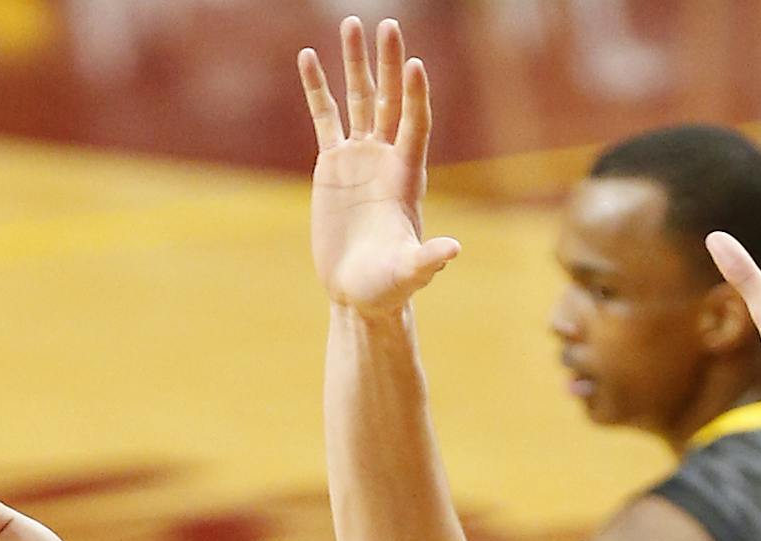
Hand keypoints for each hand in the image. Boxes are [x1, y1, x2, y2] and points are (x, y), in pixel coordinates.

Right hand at [300, 17, 460, 315]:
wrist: (359, 292)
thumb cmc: (389, 287)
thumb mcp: (409, 274)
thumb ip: (427, 261)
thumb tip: (452, 250)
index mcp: (407, 178)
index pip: (415, 126)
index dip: (416, 96)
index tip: (414, 64)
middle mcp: (386, 159)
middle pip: (391, 100)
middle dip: (389, 63)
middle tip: (389, 24)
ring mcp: (360, 158)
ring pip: (359, 100)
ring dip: (356, 64)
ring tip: (352, 23)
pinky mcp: (332, 165)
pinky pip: (325, 118)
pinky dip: (317, 89)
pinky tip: (307, 57)